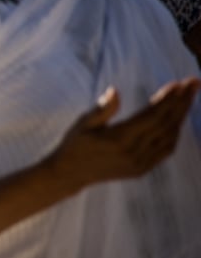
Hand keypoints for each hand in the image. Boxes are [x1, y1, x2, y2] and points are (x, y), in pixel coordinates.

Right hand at [47, 79, 199, 192]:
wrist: (69, 174)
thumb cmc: (74, 144)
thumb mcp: (83, 123)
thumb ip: (102, 109)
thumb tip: (115, 91)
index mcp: (118, 139)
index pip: (151, 116)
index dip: (167, 99)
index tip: (178, 83)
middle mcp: (133, 153)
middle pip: (165, 124)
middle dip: (182, 102)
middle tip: (193, 83)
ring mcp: (139, 163)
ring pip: (169, 137)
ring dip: (181, 116)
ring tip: (188, 97)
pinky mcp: (141, 170)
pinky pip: (165, 151)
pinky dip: (175, 134)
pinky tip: (177, 121)